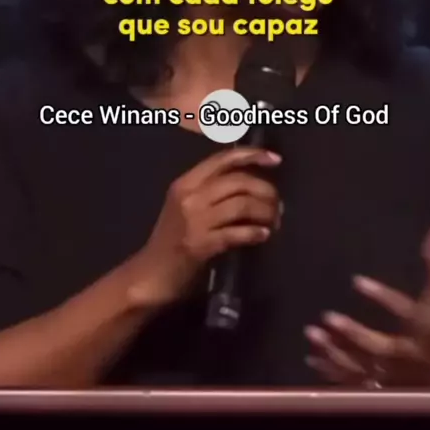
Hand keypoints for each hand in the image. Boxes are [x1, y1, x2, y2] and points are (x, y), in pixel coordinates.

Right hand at [133, 147, 280, 305]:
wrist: (151, 274)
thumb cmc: (172, 239)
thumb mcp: (186, 206)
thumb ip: (211, 191)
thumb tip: (252, 185)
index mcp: (186, 182)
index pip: (223, 159)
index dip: (252, 155)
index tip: (275, 159)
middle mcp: (190, 196)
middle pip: (239, 181)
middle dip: (266, 191)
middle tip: (278, 205)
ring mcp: (194, 220)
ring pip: (242, 204)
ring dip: (265, 212)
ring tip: (274, 222)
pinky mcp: (200, 244)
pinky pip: (237, 233)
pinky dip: (255, 232)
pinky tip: (263, 235)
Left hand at [305, 222, 429, 387]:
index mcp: (423, 330)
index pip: (406, 311)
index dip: (385, 297)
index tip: (356, 280)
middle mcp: (407, 355)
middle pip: (379, 347)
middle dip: (355, 333)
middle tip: (328, 317)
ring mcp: (392, 376)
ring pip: (363, 367)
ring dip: (336, 351)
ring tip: (311, 333)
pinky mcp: (380, 388)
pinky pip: (355, 382)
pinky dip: (333, 371)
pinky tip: (312, 358)